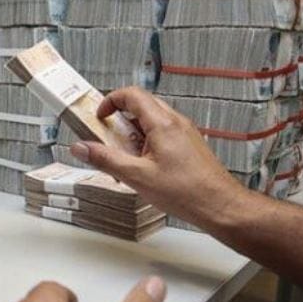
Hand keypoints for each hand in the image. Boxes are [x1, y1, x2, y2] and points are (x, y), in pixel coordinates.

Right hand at [70, 86, 245, 226]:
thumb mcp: (136, 176)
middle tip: (107, 137)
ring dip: (132, 133)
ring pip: (151, 121)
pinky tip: (143, 167)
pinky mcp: (189, 145)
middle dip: (119, 119)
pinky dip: (146, 143)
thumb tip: (81, 147)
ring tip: (125, 157)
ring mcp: (184, 133)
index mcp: (163, 124)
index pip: (131, 94)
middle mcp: (176, 123)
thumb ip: (105, 159)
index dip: (110, 101)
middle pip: (141, 105)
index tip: (99, 117)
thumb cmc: (188, 192)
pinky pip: (162, 134)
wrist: (221, 207)